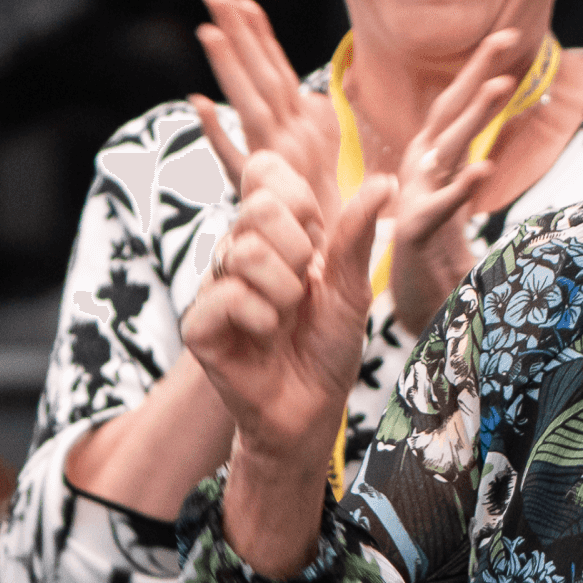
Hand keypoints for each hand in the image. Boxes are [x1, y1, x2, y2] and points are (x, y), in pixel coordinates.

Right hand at [185, 148, 392, 575]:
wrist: (312, 410)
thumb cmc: (328, 348)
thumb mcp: (351, 288)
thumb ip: (356, 235)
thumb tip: (384, 181)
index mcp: (270, 235)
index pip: (265, 172)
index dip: (297, 199)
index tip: (316, 244)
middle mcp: (235, 253)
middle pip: (257, 207)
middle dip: (299, 251)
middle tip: (303, 290)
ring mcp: (213, 288)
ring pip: (245, 252)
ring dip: (284, 293)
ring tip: (285, 320)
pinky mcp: (199, 326)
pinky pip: (229, 296)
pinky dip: (262, 319)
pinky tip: (265, 339)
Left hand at [190, 0, 338, 198]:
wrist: (333, 260)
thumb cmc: (316, 209)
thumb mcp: (302, 158)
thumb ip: (272, 126)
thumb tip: (216, 99)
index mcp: (308, 123)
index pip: (279, 70)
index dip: (260, 36)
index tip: (241, 1)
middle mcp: (297, 134)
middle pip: (266, 75)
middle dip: (243, 33)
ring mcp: (283, 157)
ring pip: (254, 102)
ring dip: (232, 64)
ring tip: (209, 27)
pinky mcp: (267, 187)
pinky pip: (236, 156)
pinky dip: (216, 131)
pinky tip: (196, 103)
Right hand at [387, 28, 524, 329]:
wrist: (416, 313)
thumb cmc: (439, 261)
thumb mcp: (452, 209)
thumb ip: (463, 178)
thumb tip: (484, 151)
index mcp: (431, 165)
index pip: (455, 108)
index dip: (476, 71)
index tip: (508, 36)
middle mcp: (420, 175)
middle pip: (448, 115)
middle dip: (475, 73)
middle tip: (506, 37)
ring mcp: (416, 202)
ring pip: (444, 151)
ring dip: (473, 116)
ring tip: (502, 85)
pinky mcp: (416, 236)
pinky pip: (441, 208)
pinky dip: (463, 188)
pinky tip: (486, 169)